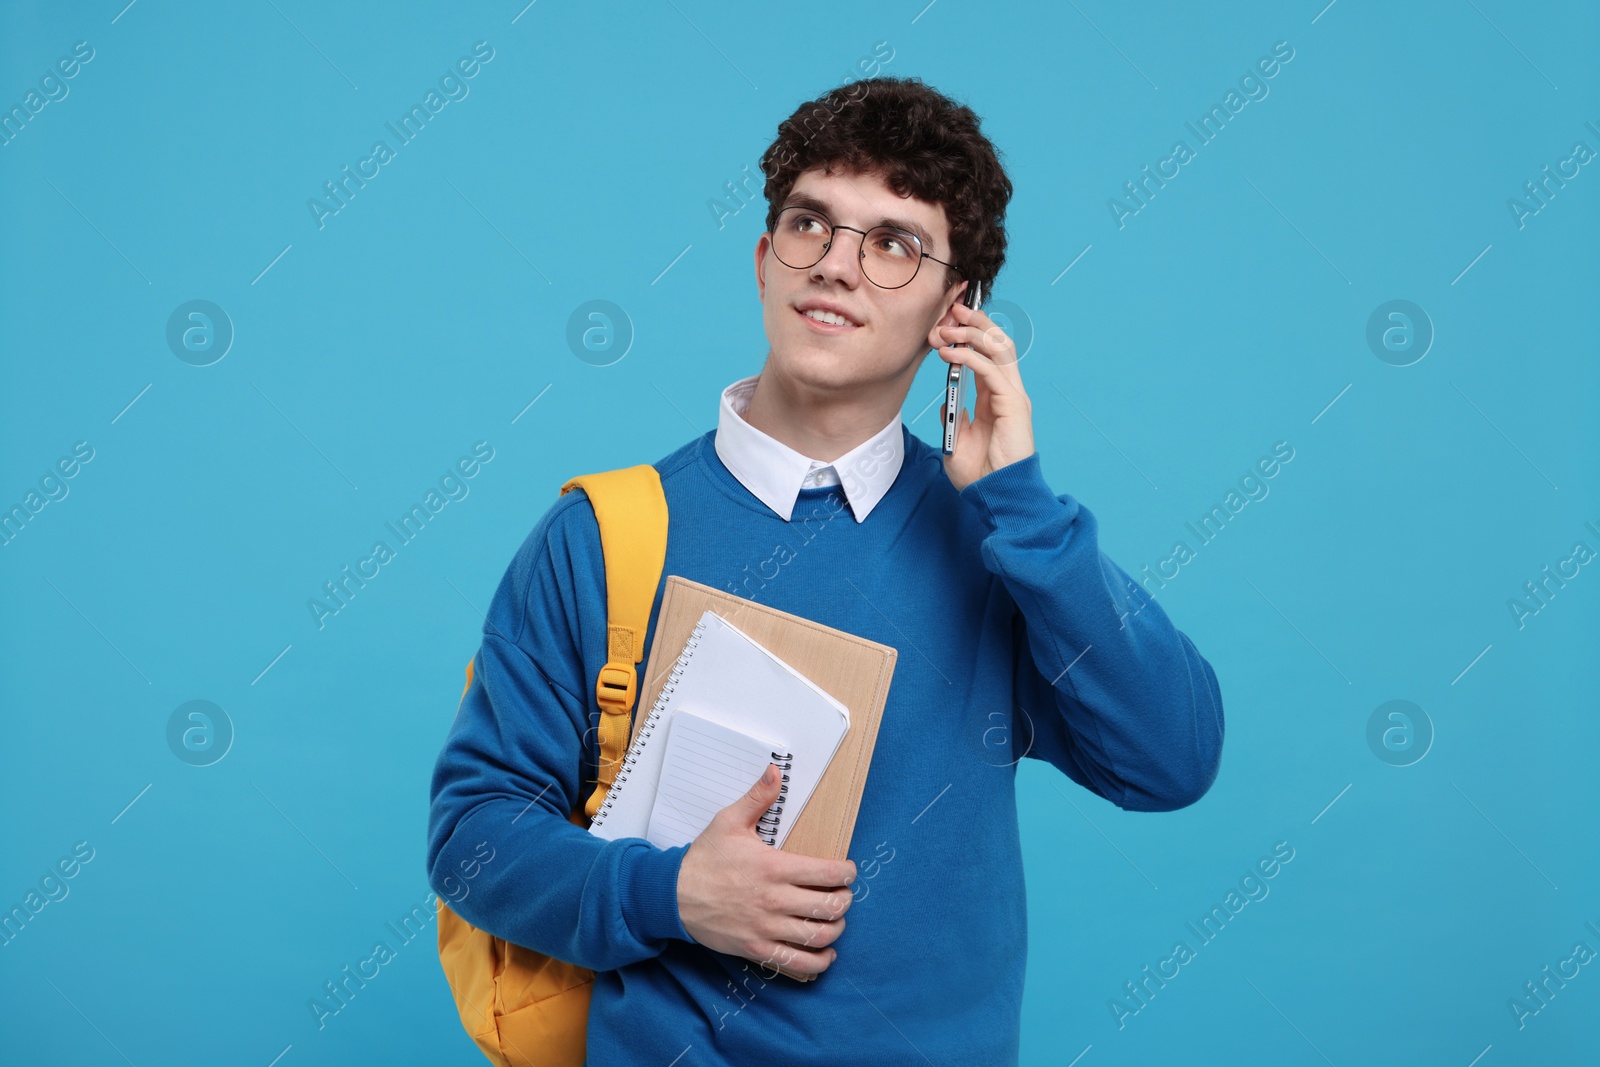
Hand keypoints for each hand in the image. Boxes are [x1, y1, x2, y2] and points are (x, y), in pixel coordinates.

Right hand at [677, 764, 856, 974]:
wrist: (672, 896)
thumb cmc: (704, 859)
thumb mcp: (729, 821)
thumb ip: (757, 797)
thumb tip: (775, 770)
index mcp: (773, 867)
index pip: (828, 873)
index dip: (847, 873)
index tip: (847, 870)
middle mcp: (774, 900)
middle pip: (830, 906)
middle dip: (845, 900)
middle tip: (842, 893)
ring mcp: (766, 928)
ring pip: (819, 936)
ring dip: (836, 928)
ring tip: (834, 919)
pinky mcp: (757, 949)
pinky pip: (798, 962)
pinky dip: (819, 961)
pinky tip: (824, 952)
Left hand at [936, 298, 1035, 492]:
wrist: (995, 494)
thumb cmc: (980, 473)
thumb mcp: (957, 440)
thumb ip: (954, 416)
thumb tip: (946, 401)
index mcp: (995, 397)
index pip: (987, 354)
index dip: (971, 334)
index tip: (949, 320)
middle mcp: (1007, 391)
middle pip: (997, 343)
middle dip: (975, 322)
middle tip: (952, 309)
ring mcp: (1012, 395)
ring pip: (998, 349)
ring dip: (972, 333)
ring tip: (947, 327)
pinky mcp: (1013, 403)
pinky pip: (991, 370)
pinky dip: (970, 357)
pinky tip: (950, 354)